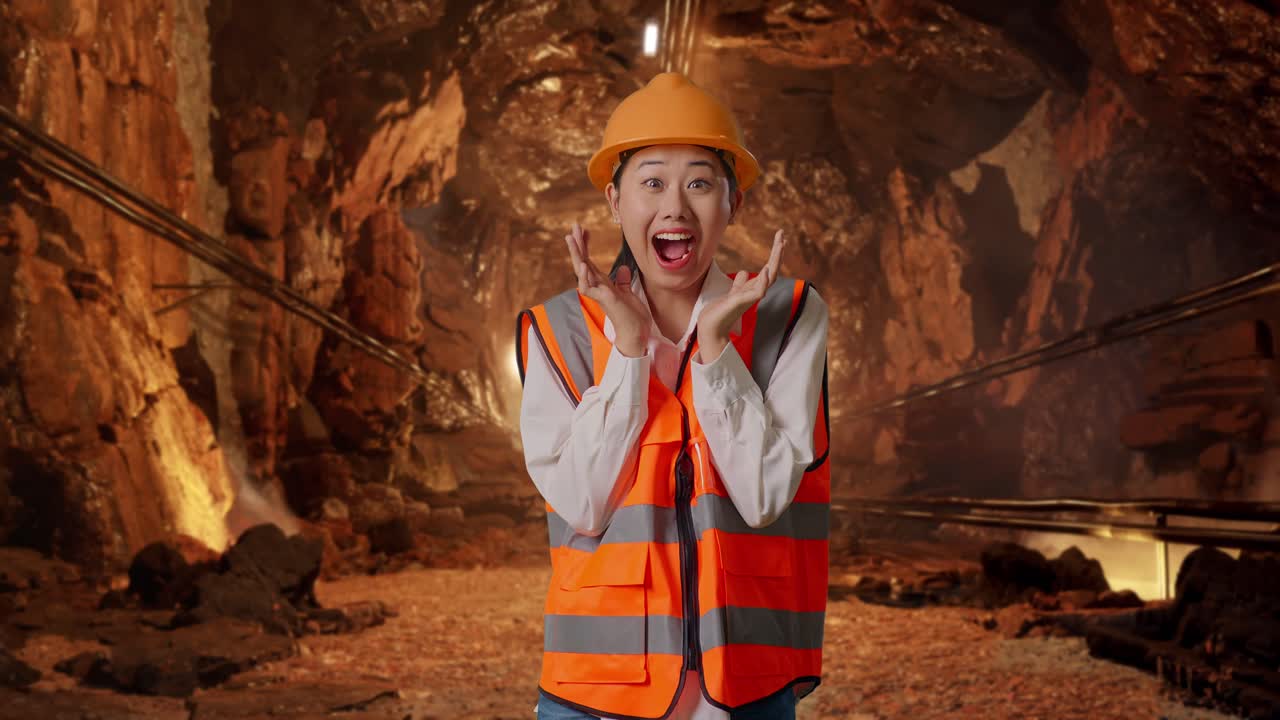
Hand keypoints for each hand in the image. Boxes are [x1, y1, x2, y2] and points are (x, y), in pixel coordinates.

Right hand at [565, 222, 651, 356]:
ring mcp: (598, 293)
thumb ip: (622, 281)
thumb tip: (622, 269)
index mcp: (601, 283)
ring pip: (581, 272)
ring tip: (571, 239)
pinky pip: (589, 288)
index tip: (584, 229)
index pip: (589, 260)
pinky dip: (585, 276)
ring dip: (576, 255)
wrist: (636, 333)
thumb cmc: (632, 316)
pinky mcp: (604, 300)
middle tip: (573, 227)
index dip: (586, 245)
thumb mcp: (628, 293)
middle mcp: (597, 287)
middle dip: (577, 244)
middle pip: (582, 262)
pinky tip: (584, 264)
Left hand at [696, 229, 785, 361]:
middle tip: (783, 235)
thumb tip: (745, 272)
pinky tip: (766, 269)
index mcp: (754, 287)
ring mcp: (751, 297)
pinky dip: (763, 280)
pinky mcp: (743, 303)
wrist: (711, 326)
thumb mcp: (733, 291)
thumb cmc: (721, 310)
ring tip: (780, 245)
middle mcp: (756, 291)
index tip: (780, 238)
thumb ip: (740, 283)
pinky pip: (758, 291)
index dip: (775, 254)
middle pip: (773, 269)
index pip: (769, 268)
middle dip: (778, 252)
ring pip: (770, 277)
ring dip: (775, 261)